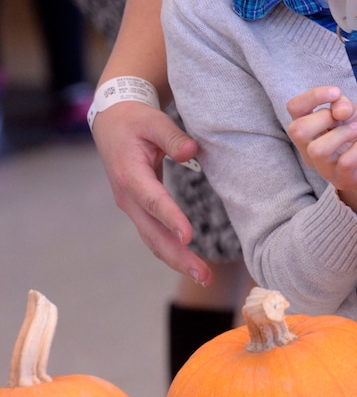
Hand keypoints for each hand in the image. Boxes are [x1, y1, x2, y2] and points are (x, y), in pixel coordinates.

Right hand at [91, 101, 212, 284]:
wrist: (112, 122)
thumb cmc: (135, 120)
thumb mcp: (153, 120)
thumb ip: (173, 136)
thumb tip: (192, 152)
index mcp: (130, 174)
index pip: (153, 201)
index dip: (171, 219)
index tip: (189, 237)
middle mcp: (127, 196)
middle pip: (153, 233)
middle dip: (178, 256)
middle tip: (204, 275)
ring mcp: (131, 205)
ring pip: (153, 239)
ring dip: (177, 259)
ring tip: (204, 277)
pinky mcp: (138, 208)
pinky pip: (154, 233)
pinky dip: (171, 249)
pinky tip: (190, 263)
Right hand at [286, 85, 356, 223]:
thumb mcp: (351, 109)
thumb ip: (341, 104)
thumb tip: (338, 111)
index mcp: (308, 127)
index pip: (294, 107)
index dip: (313, 96)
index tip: (336, 92)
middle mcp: (309, 149)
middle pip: (296, 130)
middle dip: (323, 117)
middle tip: (344, 118)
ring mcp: (324, 168)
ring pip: (317, 150)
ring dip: (342, 133)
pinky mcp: (343, 179)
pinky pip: (345, 163)